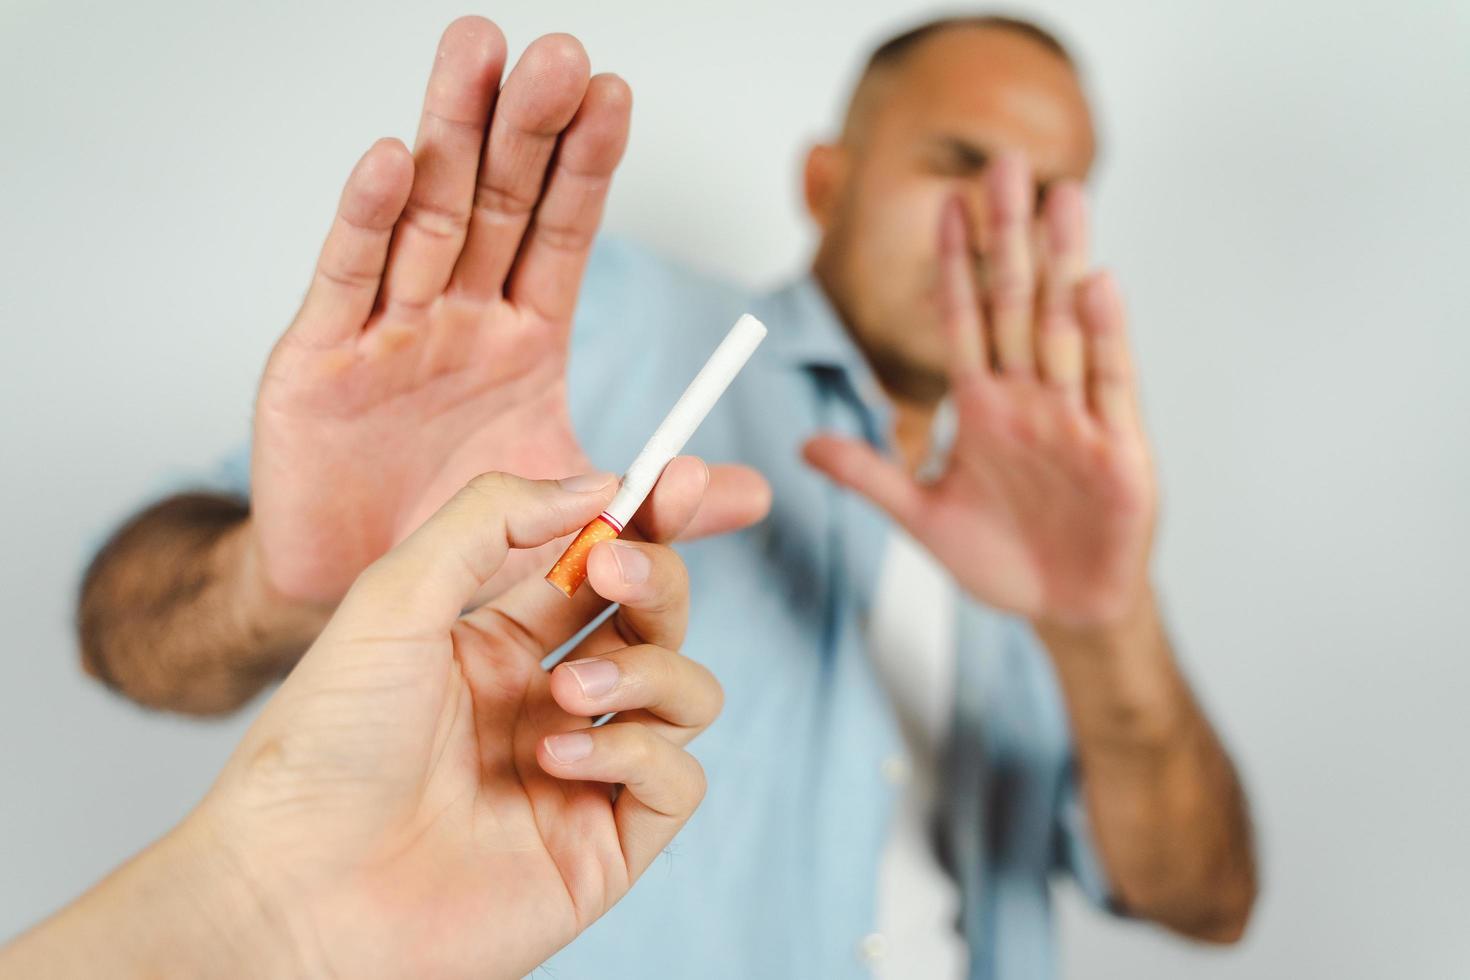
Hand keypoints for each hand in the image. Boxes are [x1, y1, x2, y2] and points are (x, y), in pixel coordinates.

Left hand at [200, 464, 716, 977]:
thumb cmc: (322, 744)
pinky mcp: (602, 849)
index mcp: (503, 645)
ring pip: (686, 694)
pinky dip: (635, 752)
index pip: (606, 568)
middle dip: (658, 579)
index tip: (682, 476)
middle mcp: (551, 703)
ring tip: (567, 690)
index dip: (654, 521)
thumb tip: (598, 484)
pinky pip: (678, 780)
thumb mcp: (395, 595)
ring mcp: (582, 775)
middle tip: (615, 569)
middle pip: (657, 620)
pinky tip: (558, 756)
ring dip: (644, 670)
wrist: (292, 885)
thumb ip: (492, 520)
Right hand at [252, 17, 767, 603]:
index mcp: (523, 339)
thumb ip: (661, 507)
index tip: (614, 94)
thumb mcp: (575, 526)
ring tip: (476, 55)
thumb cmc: (463, 546)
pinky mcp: (317, 363)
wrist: (364, 604)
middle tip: (557, 54)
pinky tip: (389, 160)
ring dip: (450, 134)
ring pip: (424, 218)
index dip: (586, 166)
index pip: (562, 233)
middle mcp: (458, 318)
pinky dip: (365, 221)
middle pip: (498, 204)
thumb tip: (752, 494)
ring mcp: (387, 330)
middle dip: (528, 128)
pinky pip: (346, 282)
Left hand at [803, 154, 1155, 629]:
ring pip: (1066, 327)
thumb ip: (870, 476)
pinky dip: (1105, 336)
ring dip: (1063, 263)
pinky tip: (1098, 285)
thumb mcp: (921, 518)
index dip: (955, 265)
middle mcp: (1029, 399)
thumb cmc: (1001, 561)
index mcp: (983, 408)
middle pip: (1018, 303)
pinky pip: (1109, 384)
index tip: (946, 206)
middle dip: (1010, 236)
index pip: (965, 320)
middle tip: (1006, 163)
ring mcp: (1075, 418)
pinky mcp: (1118, 448)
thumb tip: (804, 445)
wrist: (1064, 610)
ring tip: (1061, 198)